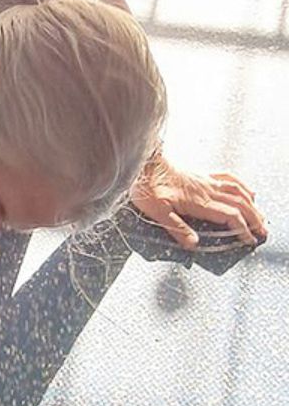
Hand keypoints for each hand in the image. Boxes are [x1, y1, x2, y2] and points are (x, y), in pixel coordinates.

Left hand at [129, 154, 267, 249]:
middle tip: (263, 230)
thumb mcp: (157, 212)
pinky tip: (248, 191)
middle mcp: (207, 190)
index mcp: (199, 202)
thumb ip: (177, 228)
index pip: (229, 216)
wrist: (143, 162)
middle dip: (254, 218)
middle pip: (239, 204)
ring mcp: (206, 181)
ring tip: (260, 215)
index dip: (242, 229)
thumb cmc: (146, 186)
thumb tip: (193, 244)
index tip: (249, 239)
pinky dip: (242, 185)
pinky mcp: (201, 175)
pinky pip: (228, 178)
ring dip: (252, 204)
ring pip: (238, 192)